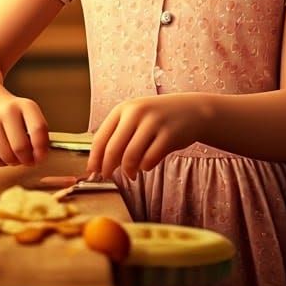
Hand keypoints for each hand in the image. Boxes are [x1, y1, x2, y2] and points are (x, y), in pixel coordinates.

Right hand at [0, 92, 48, 167]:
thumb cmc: (14, 113)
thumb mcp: (29, 113)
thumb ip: (37, 131)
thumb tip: (40, 157)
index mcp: (26, 105)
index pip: (38, 128)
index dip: (41, 147)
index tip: (42, 157)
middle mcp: (8, 112)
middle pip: (20, 146)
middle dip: (27, 159)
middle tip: (30, 162)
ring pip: (7, 156)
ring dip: (15, 162)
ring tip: (18, 158)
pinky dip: (3, 163)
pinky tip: (5, 156)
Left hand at [87, 94, 208, 180]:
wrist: (193, 110)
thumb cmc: (158, 119)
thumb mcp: (136, 119)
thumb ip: (117, 137)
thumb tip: (96, 166)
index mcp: (124, 108)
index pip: (101, 138)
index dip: (94, 158)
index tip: (93, 171)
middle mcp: (138, 112)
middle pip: (113, 149)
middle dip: (108, 168)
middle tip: (109, 176)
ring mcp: (154, 122)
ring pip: (130, 156)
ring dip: (128, 171)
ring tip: (131, 174)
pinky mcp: (169, 134)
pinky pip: (149, 160)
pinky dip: (145, 167)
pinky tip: (147, 165)